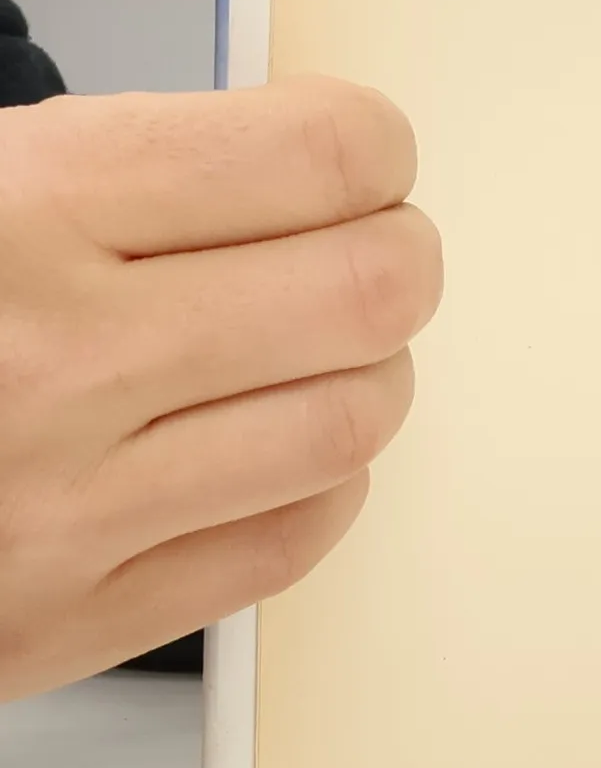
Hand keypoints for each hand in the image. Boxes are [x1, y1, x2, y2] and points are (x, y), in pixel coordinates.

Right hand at [0, 78, 441, 701]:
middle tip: (372, 245)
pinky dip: (317, 480)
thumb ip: (122, 159)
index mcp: (24, 210)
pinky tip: (269, 440)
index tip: (361, 154)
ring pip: (353, 420)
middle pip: (371, 289)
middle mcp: (57, 360)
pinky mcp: (63, 623)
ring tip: (318, 345)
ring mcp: (65, 509)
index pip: (323, 153)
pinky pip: (287, 543)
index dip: (371, 144)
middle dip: (398, 254)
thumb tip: (310, 152)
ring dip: (367, 369)